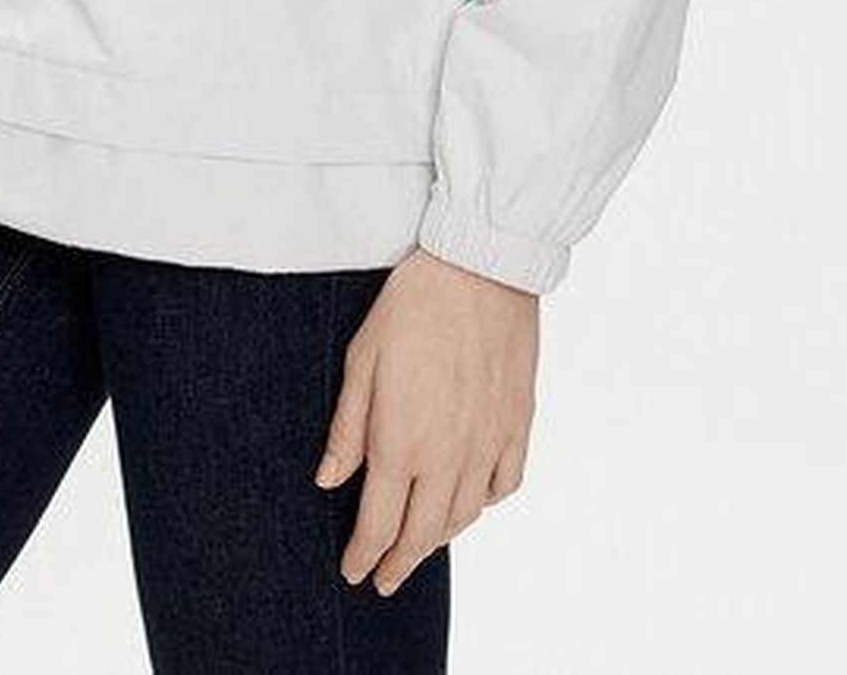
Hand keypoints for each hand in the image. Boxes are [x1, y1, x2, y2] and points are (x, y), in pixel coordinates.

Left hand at [314, 246, 537, 595]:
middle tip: (384, 580)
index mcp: (401, 442)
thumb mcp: (361, 360)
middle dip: (399, 564)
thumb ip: (347, 429)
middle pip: (423, 534)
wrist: (479, 266)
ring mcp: (487, 443)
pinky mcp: (517, 423)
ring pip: (465, 516)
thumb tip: (328, 481)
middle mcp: (447, 456)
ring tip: (421, 544)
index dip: (364, 557)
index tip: (354, 573)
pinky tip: (472, 499)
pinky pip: (504, 484)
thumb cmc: (413, 304)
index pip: (379, 525)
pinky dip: (485, 502)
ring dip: (440, 539)